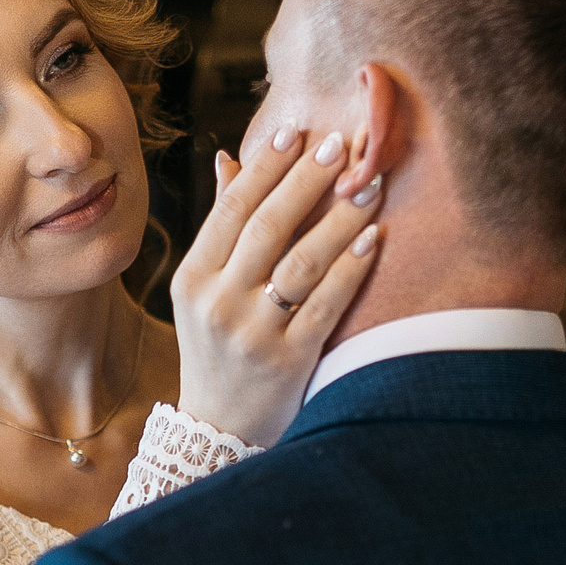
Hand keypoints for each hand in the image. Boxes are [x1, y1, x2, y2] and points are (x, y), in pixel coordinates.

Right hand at [167, 126, 384, 446]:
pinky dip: (351, 268)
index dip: (266, 167)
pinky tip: (372, 239)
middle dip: (307, 181)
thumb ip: (222, 227)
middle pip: (267, 227)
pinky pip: (326, 304)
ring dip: (338, 218)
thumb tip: (228, 159)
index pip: (232, 210)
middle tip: (341, 145)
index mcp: (193, 278)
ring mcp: (252, 333)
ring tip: (369, 184)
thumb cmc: (219, 350)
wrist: (220, 431)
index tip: (297, 132)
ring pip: (301, 262)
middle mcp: (218, 302)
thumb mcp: (205, 291)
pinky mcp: (288, 360)